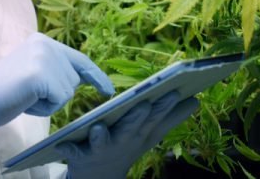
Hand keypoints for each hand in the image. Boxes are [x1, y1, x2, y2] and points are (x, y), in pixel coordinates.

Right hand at [0, 32, 114, 130]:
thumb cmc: (4, 92)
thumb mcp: (32, 71)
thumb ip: (53, 69)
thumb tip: (79, 79)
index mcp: (43, 41)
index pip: (78, 59)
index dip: (95, 75)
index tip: (108, 89)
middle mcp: (46, 44)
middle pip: (72, 79)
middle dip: (56, 94)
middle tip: (28, 94)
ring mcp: (45, 57)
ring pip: (67, 92)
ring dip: (49, 102)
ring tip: (26, 97)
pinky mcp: (42, 74)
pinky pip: (59, 100)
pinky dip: (44, 108)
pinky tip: (26, 101)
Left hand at [55, 91, 198, 178]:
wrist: (100, 176)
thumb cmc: (126, 146)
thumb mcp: (150, 134)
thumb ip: (171, 117)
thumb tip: (197, 101)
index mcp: (140, 133)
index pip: (155, 117)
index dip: (165, 105)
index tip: (176, 90)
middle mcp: (124, 141)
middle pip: (132, 127)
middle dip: (138, 116)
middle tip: (146, 103)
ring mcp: (103, 149)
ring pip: (103, 141)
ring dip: (102, 136)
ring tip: (100, 127)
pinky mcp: (81, 155)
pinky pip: (74, 151)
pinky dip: (69, 148)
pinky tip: (63, 143)